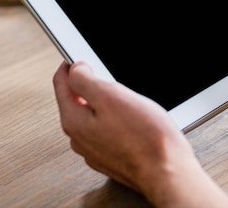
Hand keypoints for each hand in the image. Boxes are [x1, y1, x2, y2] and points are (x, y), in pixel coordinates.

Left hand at [53, 61, 227, 207]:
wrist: (166, 169)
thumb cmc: (145, 136)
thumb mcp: (112, 96)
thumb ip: (85, 80)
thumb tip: (75, 69)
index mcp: (74, 120)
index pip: (61, 84)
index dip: (70, 65)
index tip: (78, 58)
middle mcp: (79, 138)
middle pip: (75, 101)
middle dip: (88, 85)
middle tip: (106, 75)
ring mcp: (94, 150)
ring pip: (91, 117)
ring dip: (102, 104)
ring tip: (123, 98)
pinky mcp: (111, 157)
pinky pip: (105, 132)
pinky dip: (113, 121)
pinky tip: (131, 120)